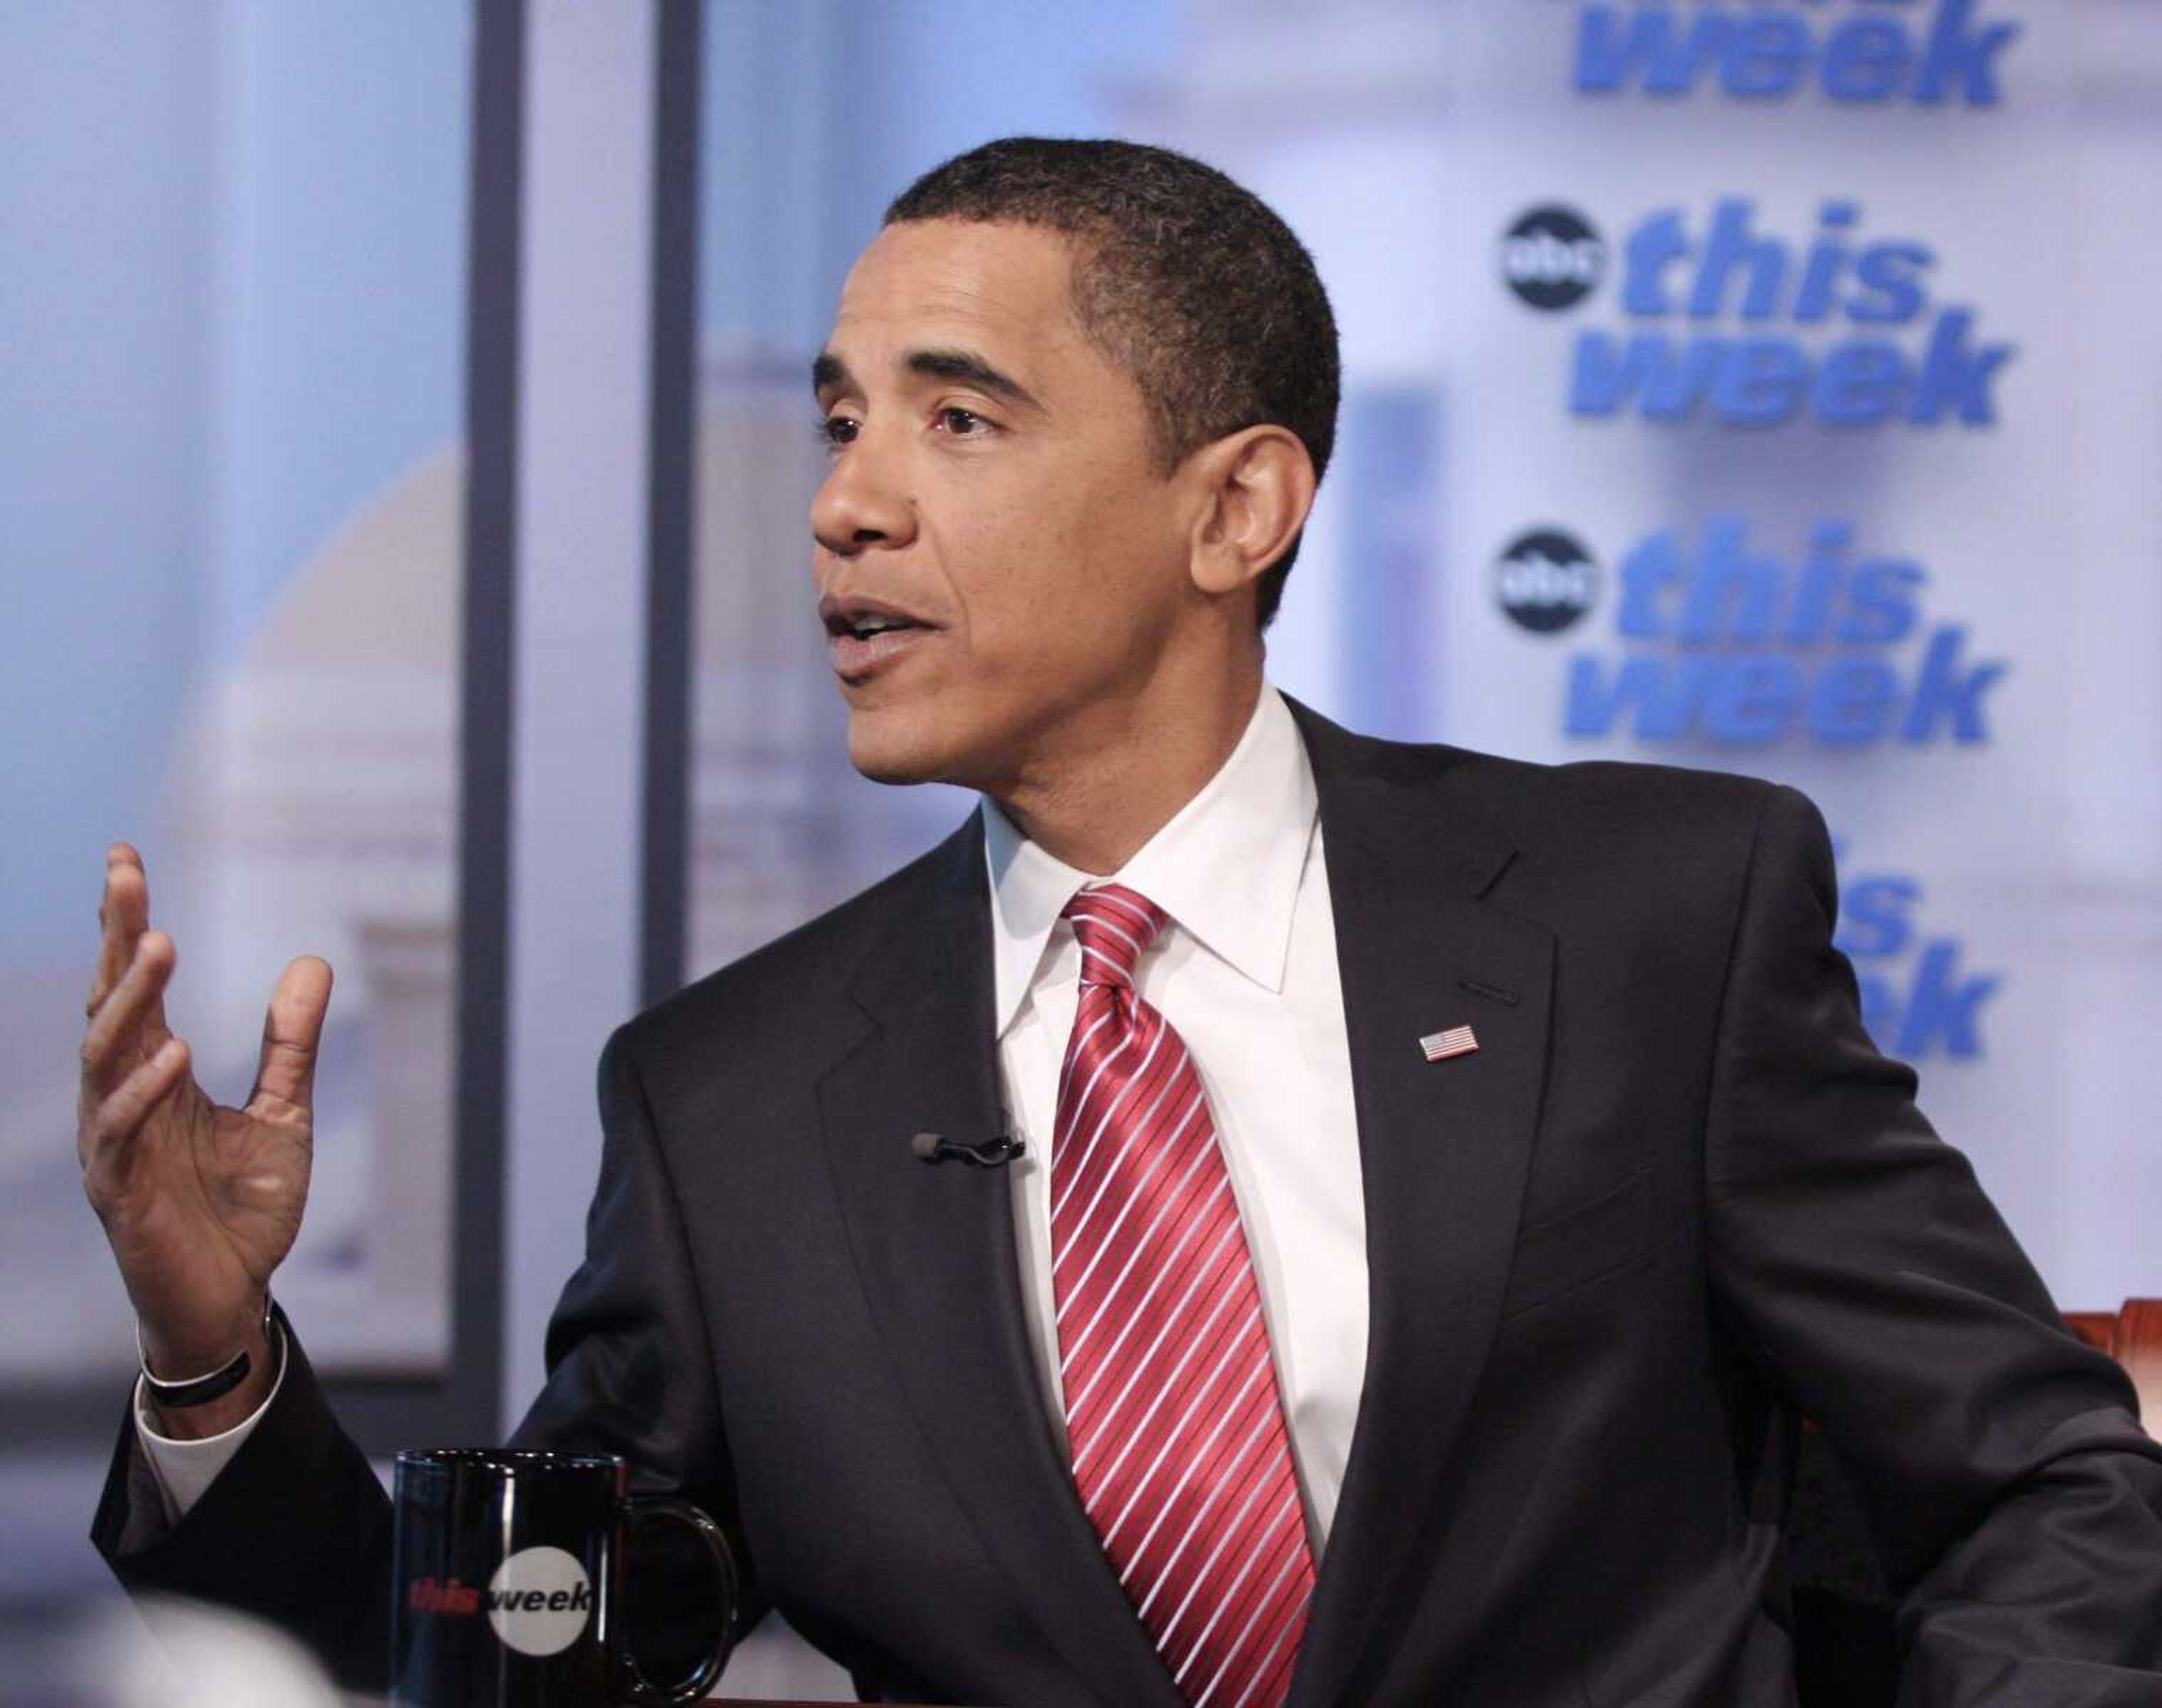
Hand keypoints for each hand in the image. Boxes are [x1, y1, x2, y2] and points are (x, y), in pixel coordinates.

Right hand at [77, 843, 332, 1433]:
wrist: (232, 1296)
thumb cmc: (243, 1207)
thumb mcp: (284, 1112)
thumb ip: (291, 1043)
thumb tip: (312, 962)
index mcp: (156, 1075)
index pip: (134, 988)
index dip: (124, 926)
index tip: (125, 860)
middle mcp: (124, 1099)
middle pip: (110, 1004)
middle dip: (113, 938)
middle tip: (126, 874)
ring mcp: (115, 1143)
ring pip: (106, 1057)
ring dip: (129, 1000)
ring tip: (158, 943)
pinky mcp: (120, 1192)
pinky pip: (121, 1134)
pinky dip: (143, 1094)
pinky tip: (172, 1055)